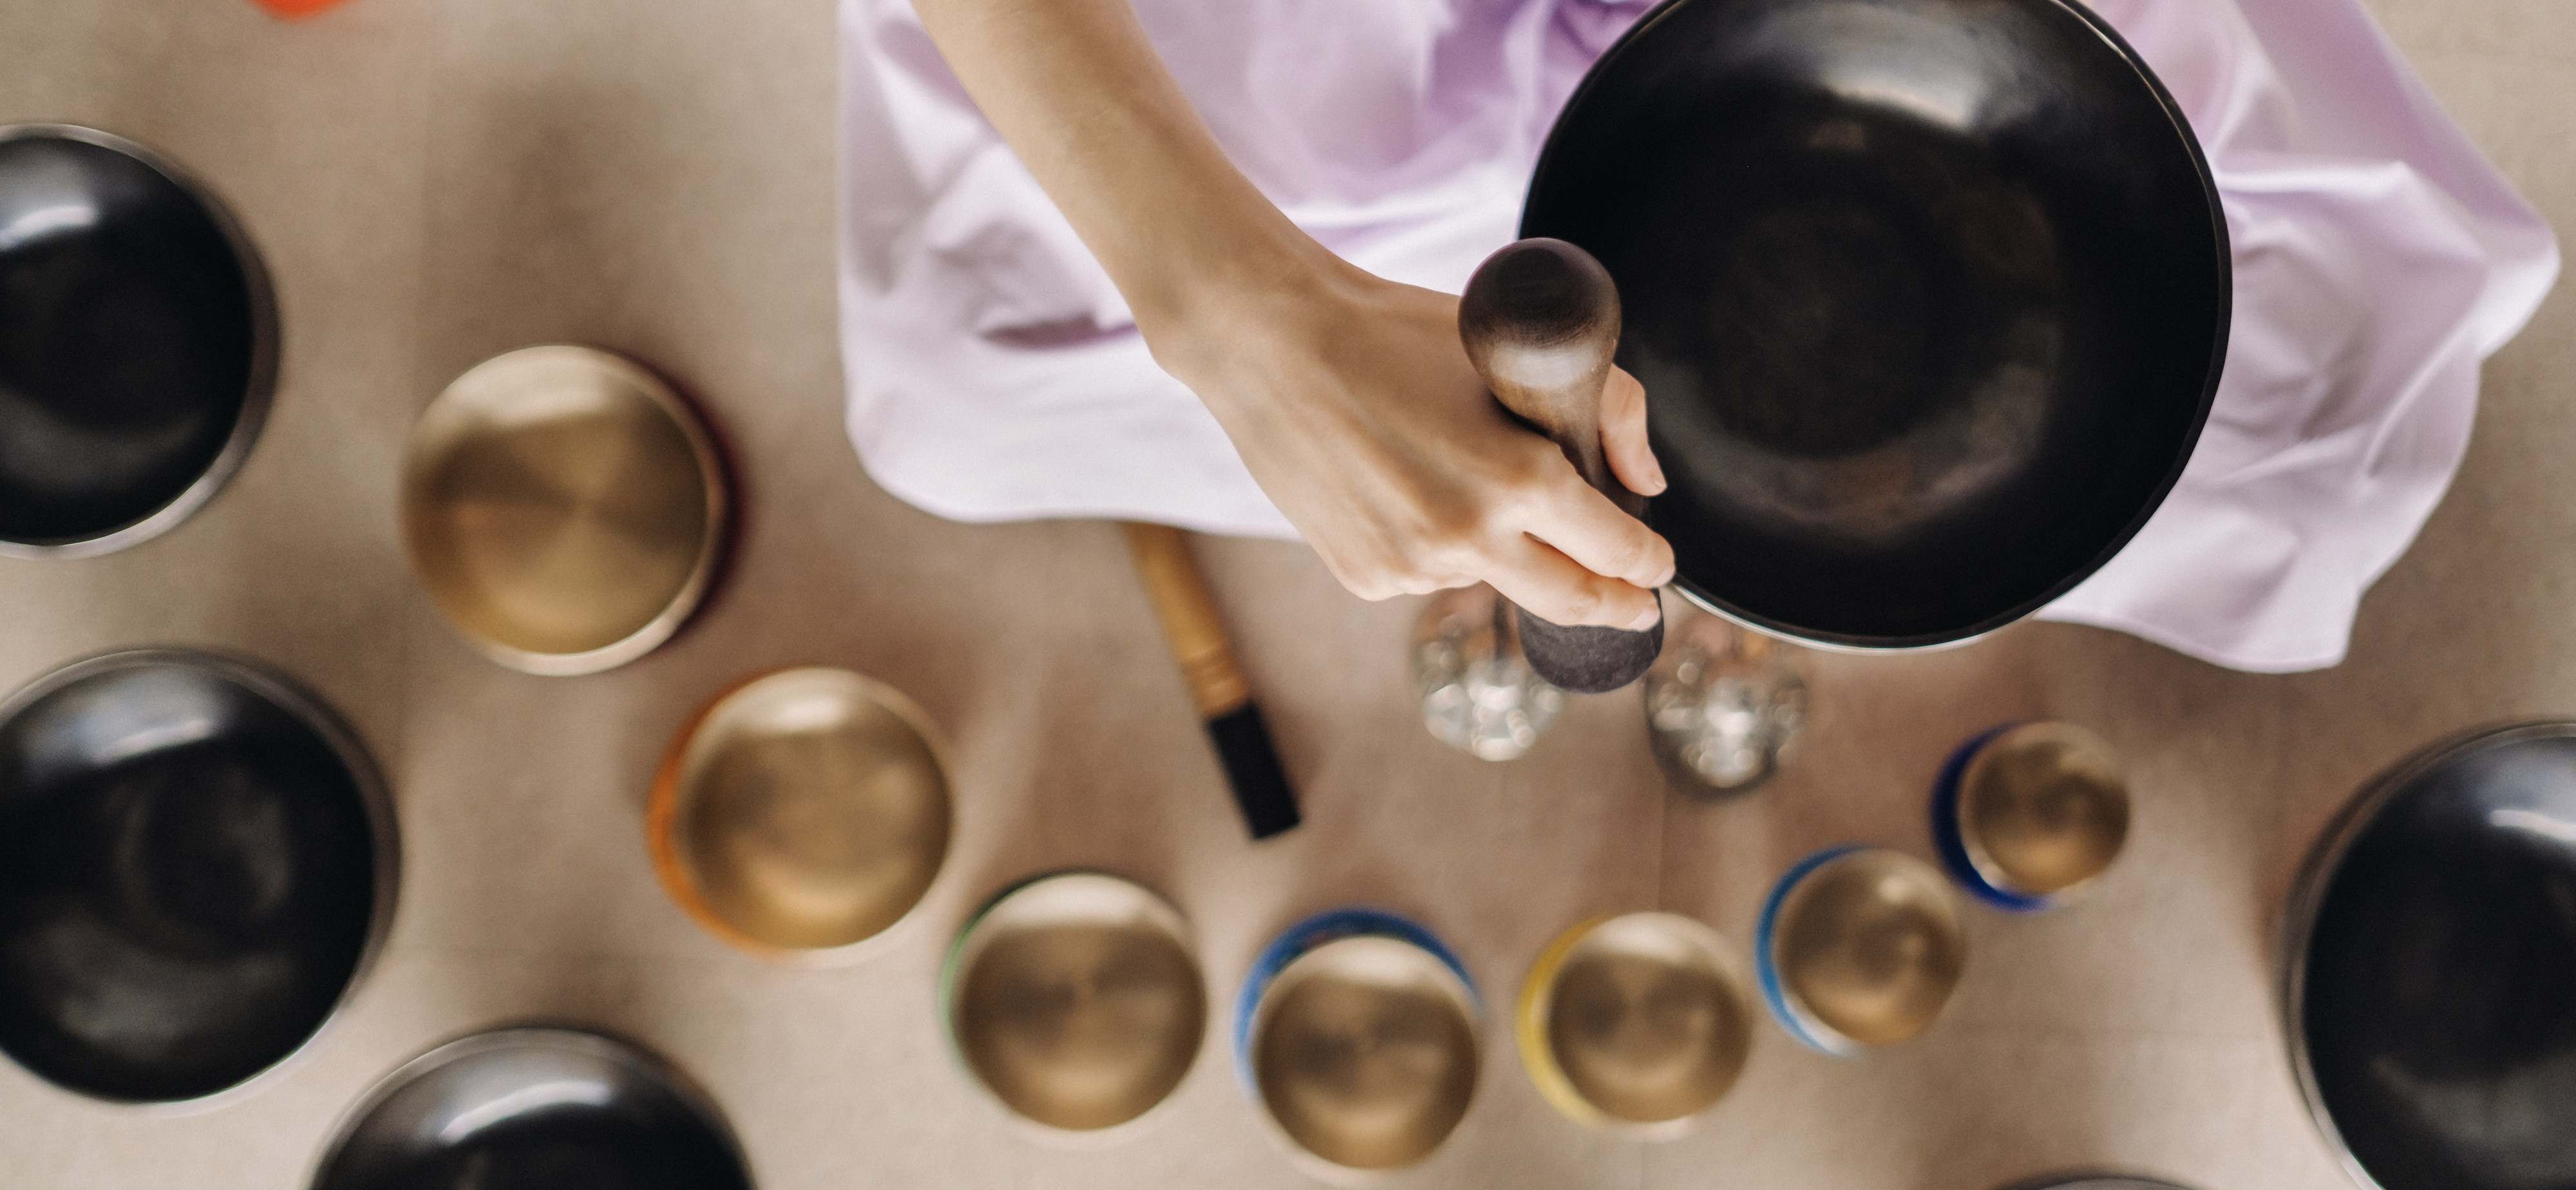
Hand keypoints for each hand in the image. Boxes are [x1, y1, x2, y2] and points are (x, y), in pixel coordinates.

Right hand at [1152, 256, 1674, 629]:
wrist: (1275, 347)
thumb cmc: (1399, 334)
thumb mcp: (1515, 352)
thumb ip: (1609, 408)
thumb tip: (1646, 484)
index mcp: (1521, 481)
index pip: (1616, 549)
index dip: (1648, 562)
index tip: (1658, 566)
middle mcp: (1470, 538)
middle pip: (1572, 601)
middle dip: (1615, 607)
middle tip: (1636, 609)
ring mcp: (1414, 567)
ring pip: (1493, 582)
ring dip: (1508, 556)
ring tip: (1470, 485)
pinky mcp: (1367, 576)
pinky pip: (1429, 576)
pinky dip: (1439, 549)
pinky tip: (1407, 490)